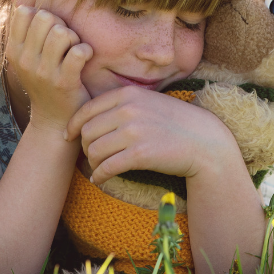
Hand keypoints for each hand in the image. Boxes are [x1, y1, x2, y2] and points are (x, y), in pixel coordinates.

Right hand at [5, 6, 92, 130]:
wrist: (53, 120)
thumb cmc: (45, 81)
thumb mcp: (27, 57)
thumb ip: (27, 31)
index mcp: (13, 50)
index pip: (24, 12)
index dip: (42, 15)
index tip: (48, 32)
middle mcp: (24, 60)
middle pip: (46, 17)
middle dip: (61, 25)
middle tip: (66, 42)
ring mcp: (43, 72)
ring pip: (62, 32)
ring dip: (74, 38)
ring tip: (74, 50)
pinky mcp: (64, 82)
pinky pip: (79, 52)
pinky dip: (86, 51)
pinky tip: (84, 59)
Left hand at [65, 86, 239, 184]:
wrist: (204, 141)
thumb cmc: (175, 123)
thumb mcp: (148, 102)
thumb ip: (122, 104)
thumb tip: (90, 119)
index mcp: (128, 94)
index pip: (87, 109)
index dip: (73, 125)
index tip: (69, 136)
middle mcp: (128, 109)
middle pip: (87, 131)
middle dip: (84, 146)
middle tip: (91, 156)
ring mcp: (134, 131)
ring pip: (93, 150)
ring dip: (92, 163)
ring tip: (99, 168)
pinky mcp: (140, 154)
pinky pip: (107, 167)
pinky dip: (99, 176)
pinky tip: (100, 179)